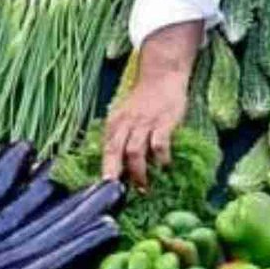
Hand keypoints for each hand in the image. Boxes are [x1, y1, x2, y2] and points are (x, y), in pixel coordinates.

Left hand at [102, 21, 202, 189]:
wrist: (162, 75)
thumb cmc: (144, 101)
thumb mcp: (125, 116)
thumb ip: (121, 137)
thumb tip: (119, 166)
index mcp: (115, 123)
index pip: (105, 149)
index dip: (104, 170)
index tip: (104, 190)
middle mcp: (126, 123)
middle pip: (115, 151)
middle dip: (116, 174)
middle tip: (120, 194)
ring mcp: (144, 122)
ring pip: (134, 151)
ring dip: (138, 172)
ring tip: (143, 188)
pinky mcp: (163, 121)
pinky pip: (159, 143)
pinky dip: (161, 158)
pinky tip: (165, 166)